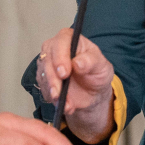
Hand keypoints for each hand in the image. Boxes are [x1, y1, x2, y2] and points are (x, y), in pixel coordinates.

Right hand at [38, 28, 115, 142]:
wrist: (91, 92)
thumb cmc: (97, 73)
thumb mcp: (102, 66)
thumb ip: (91, 62)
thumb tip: (78, 62)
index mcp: (70, 39)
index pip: (61, 41)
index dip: (60, 56)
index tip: (64, 73)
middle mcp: (55, 48)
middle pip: (47, 59)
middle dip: (53, 78)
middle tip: (59, 92)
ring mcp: (47, 63)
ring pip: (43, 75)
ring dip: (53, 91)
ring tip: (67, 103)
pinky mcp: (43, 79)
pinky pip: (43, 89)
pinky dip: (54, 99)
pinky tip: (66, 105)